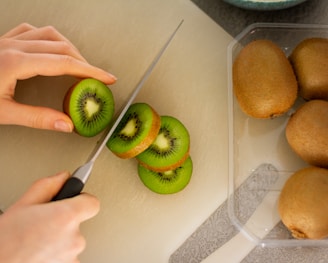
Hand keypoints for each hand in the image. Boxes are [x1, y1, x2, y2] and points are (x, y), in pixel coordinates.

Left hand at [0, 23, 116, 131]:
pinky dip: (49, 39)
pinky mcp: (3, 41)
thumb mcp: (2, 113)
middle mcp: (13, 46)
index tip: (107, 77)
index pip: (64, 63)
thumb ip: (37, 118)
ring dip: (69, 48)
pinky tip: (52, 48)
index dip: (90, 71)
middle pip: (61, 47)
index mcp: (15, 62)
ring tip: (79, 64)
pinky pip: (32, 31)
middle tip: (98, 76)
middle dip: (85, 62)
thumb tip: (66, 124)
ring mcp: (7, 41)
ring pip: (49, 35)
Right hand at [0, 171, 99, 262]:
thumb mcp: (22, 204)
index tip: (75, 199)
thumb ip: (48, 186)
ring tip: (37, 241)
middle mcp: (74, 238)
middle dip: (64, 222)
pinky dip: (58, 254)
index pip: (92, 203)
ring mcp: (72, 257)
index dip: (83, 199)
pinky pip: (69, 256)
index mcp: (66, 217)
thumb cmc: (4, 242)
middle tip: (42, 224)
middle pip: (79, 223)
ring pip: (72, 241)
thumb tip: (62, 178)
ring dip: (60, 240)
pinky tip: (40, 253)